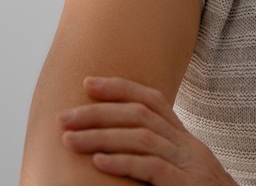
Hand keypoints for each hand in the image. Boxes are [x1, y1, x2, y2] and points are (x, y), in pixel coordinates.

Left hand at [59, 77, 236, 185]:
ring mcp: (191, 166)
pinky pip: (151, 168)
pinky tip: (98, 162)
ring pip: (142, 138)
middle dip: (98, 112)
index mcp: (185, 140)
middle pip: (140, 114)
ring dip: (100, 136)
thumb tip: (112, 146)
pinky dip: (122, 162)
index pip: (152, 100)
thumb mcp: (180, 171)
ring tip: (69, 140)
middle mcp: (189, 146)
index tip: (87, 83)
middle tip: (64, 118)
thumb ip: (155, 156)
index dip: (120, 87)